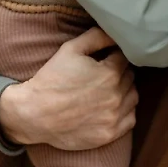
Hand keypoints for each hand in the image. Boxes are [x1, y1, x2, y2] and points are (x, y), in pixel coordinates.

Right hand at [0, 27, 137, 150]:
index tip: (105, 58)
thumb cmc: (52, 79)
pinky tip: (111, 107)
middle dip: (119, 72)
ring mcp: (115, 117)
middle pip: (130, 77)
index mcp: (110, 73)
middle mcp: (117, 95)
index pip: (124, 57)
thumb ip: (96, 37)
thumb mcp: (70, 50)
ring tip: (108, 90)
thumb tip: (115, 31)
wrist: (34, 114)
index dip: (114, 56)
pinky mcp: (110, 134)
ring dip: (125, 91)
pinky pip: (130, 119)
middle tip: (103, 74)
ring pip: (133, 97)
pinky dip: (125, 112)